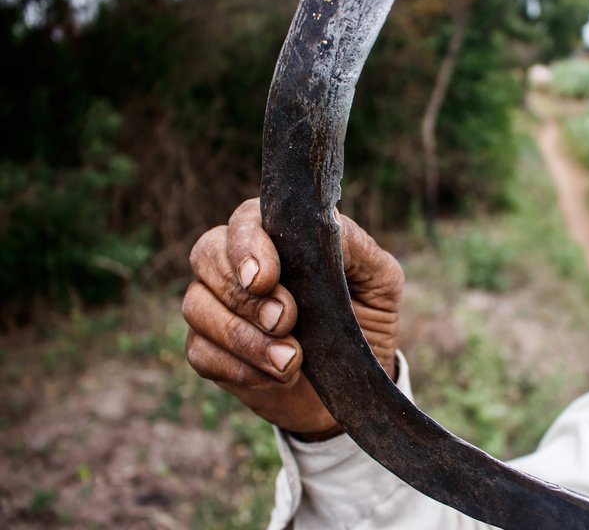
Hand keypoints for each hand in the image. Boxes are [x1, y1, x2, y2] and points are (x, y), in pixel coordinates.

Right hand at [182, 198, 403, 439]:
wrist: (355, 382)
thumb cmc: (364, 318)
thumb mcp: (378, 279)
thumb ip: (354, 246)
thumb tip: (327, 222)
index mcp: (276, 236)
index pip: (243, 221)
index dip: (246, 246)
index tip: (265, 279)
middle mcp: (236, 264)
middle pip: (206, 256)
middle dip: (243, 295)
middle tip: (284, 321)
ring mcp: (216, 306)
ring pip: (196, 307)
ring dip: (243, 338)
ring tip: (290, 361)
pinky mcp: (210, 350)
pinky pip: (200, 352)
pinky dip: (238, 368)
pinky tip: (276, 377)